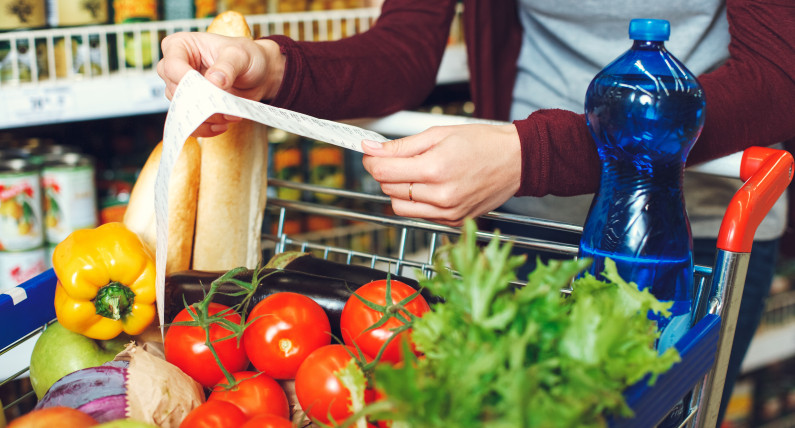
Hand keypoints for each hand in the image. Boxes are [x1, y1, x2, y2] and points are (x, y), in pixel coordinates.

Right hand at [157, 32, 284, 136]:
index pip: (171, 65)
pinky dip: (205, 128)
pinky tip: (223, 125)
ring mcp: (182, 88)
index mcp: (180, 46)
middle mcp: (176, 67)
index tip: (209, 88)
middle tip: (223, 105)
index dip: (186, 80)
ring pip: (182, 109)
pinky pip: (189, 123)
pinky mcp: (192, 106)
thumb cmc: (247, 57)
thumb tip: (214, 81)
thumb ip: (227, 66)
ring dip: (206, 117)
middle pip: (175, 91)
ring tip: (230, 114)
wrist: (258, 75)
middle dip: (199, 102)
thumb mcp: (240, 55)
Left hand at [362, 124, 521, 226]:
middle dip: (386, 172)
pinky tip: (431, 186)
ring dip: (398, 189)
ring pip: (398, 206)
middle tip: (399, 158)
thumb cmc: (483, 143)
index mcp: (435, 168)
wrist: (516, 161)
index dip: (371, 159)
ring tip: (417, 173)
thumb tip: (371, 148)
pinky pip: (419, 215)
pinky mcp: (452, 221)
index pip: (382, 171)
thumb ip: (401, 145)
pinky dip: (416, 201)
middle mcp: (440, 195)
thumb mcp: (439, 134)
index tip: (372, 152)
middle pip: (388, 188)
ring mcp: (447, 212)